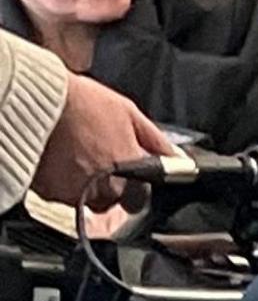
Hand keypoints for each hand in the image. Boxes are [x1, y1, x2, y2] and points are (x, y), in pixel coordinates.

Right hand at [37, 75, 169, 210]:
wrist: (34, 99)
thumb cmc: (82, 102)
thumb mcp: (128, 113)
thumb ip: (156, 141)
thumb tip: (180, 158)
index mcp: (130, 170)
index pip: (141, 197)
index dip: (134, 185)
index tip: (126, 174)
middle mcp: (107, 187)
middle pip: (113, 201)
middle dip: (109, 186)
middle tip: (95, 160)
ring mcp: (78, 193)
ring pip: (88, 202)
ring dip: (85, 187)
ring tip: (74, 158)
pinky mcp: (51, 193)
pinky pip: (61, 196)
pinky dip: (60, 184)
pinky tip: (57, 161)